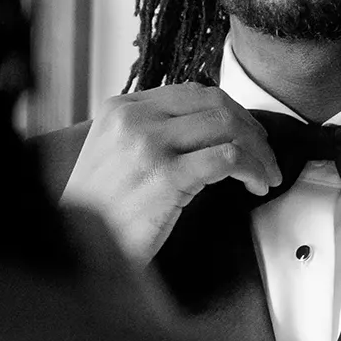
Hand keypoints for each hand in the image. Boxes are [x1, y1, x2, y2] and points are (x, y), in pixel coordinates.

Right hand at [60, 83, 283, 261]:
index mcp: (120, 109)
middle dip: (251, 129)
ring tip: (265, 174)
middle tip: (264, 153)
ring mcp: (149, 145)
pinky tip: (254, 186)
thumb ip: (146, 134)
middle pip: (215, 105)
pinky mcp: (166, 176)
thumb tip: (202, 131)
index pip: (191, 92)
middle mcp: (134, 120)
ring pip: (227, 128)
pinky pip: (228, 159)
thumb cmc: (97, 213)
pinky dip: (252, 170)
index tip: (246, 131)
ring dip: (258, 152)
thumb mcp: (111, 156)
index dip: (229, 110)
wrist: (75, 248)